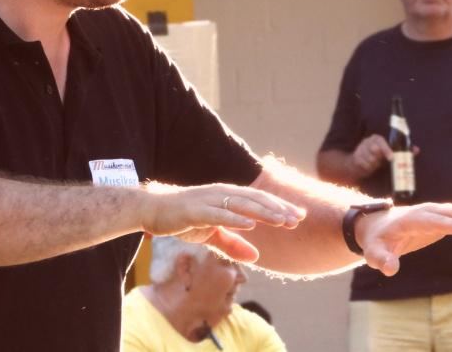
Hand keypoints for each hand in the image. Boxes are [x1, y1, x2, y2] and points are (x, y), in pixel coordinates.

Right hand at [142, 183, 306, 261]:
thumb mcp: (211, 235)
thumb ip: (233, 244)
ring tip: (282, 220)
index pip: (258, 200)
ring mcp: (208, 201)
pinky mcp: (195, 210)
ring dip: (262, 211)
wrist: (152, 210)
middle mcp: (220, 194)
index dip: (279, 207)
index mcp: (226, 197)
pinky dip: (235, 218)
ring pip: (241, 204)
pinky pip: (218, 214)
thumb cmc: (182, 218)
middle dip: (277, 209)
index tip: (299, 216)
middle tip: (298, 218)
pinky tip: (250, 224)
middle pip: (255, 200)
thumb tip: (255, 256)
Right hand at [349, 134, 392, 178]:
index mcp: (375, 138)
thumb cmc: (375, 156)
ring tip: (374, 164)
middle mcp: (367, 141)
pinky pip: (365, 164)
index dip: (386, 149)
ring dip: (374, 164)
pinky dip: (369, 167)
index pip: (380, 141)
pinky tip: (368, 166)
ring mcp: (360, 148)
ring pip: (371, 158)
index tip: (391, 158)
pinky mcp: (356, 156)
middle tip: (380, 161)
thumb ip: (387, 153)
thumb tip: (392, 157)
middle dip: (378, 157)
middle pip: (374, 149)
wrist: (359, 162)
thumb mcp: (382, 153)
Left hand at [356, 202, 451, 275]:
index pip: (433, 221)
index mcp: (410, 220)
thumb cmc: (376, 241)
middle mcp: (424, 212)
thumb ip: (381, 260)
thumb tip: (390, 269)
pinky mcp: (441, 216)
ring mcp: (434, 212)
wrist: (375, 225)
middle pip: (451, 214)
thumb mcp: (374, 252)